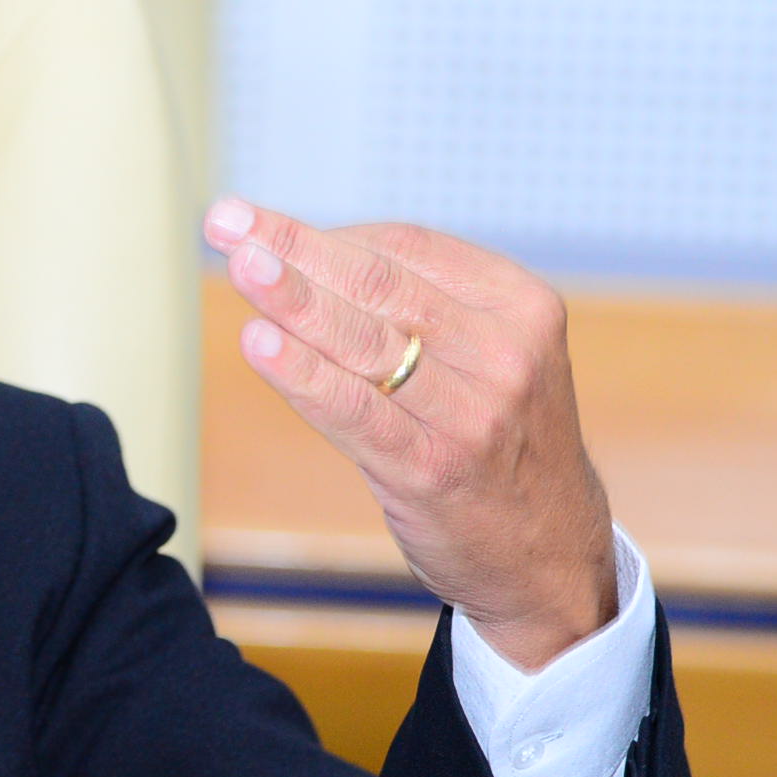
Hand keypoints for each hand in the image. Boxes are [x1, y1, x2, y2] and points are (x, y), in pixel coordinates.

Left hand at [204, 196, 616, 669]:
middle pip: (378, 282)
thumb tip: (307, 252)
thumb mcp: (493, 357)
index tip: (255, 222)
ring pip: (362, 338)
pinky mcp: (431, 470)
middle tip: (226, 220)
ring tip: (239, 262)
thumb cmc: (499, 441)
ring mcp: (472, 412)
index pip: (404, 248)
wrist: (550, 555)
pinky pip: (354, 410)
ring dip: (291, 297)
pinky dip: (301, 374)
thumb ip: (423, 308)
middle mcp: (503, 352)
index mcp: (520, 305)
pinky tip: (258, 343)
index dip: (321, 233)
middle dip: (293, 247)